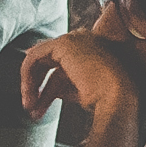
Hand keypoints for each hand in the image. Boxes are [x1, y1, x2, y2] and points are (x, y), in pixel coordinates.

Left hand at [17, 26, 143, 133]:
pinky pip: (35, 57)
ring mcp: (76, 39)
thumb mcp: (81, 92)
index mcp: (94, 50)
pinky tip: (29, 94)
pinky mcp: (64, 44)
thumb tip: (42, 90)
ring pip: (40, 59)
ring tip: (30, 107)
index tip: (38, 103)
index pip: (62, 65)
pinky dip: (27, 76)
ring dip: (30, 84)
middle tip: (31, 107)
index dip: (47, 85)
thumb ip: (62, 86)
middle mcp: (86, 40)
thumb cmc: (107, 101)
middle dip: (36, 85)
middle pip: (50, 61)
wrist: (118, 98)